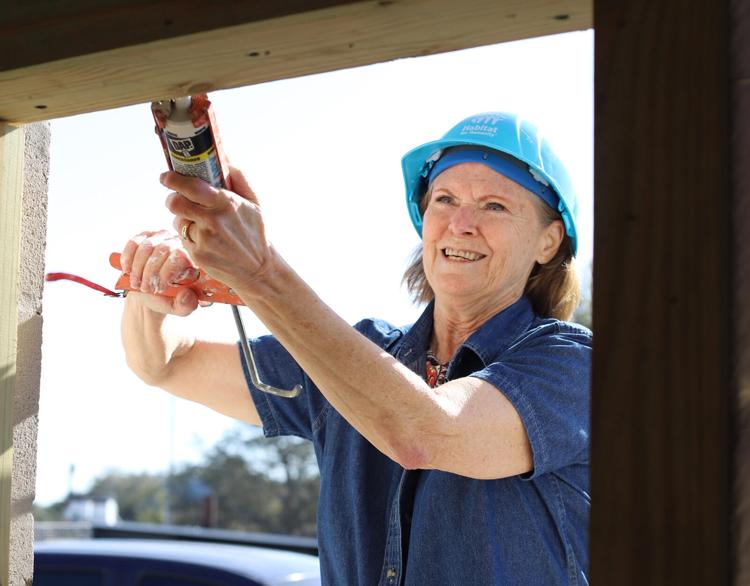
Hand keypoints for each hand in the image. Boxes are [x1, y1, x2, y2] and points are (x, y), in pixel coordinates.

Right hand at [119, 229, 199, 315]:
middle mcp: (180, 242)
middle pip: (164, 250)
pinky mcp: (146, 236)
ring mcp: (163, 237)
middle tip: (145, 288)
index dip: (167, 271)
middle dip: (150, 272)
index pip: (182, 255)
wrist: (150, 293)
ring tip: (137, 283)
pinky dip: (128, 258)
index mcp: (193, 258)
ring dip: (138, 268)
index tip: (159, 288)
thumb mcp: (179, 307)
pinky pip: (134, 242)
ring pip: (147, 246)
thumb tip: (187, 295)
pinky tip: (128, 271)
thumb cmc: (169, 299)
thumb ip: (187, 305)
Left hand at [162, 166, 274, 295]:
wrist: (259, 270)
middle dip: (172, 199)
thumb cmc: (256, 232)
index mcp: (225, 203)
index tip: (166, 177)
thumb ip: (239, 177)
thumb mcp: (254, 203)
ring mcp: (203, 239)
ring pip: (178, 221)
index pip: (189, 186)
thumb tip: (225, 157)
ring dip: (185, 220)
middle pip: (174, 202)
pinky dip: (191, 237)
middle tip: (179, 199)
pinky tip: (207, 241)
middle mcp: (212, 221)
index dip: (172, 179)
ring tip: (203, 225)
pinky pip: (183, 239)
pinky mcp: (197, 255)